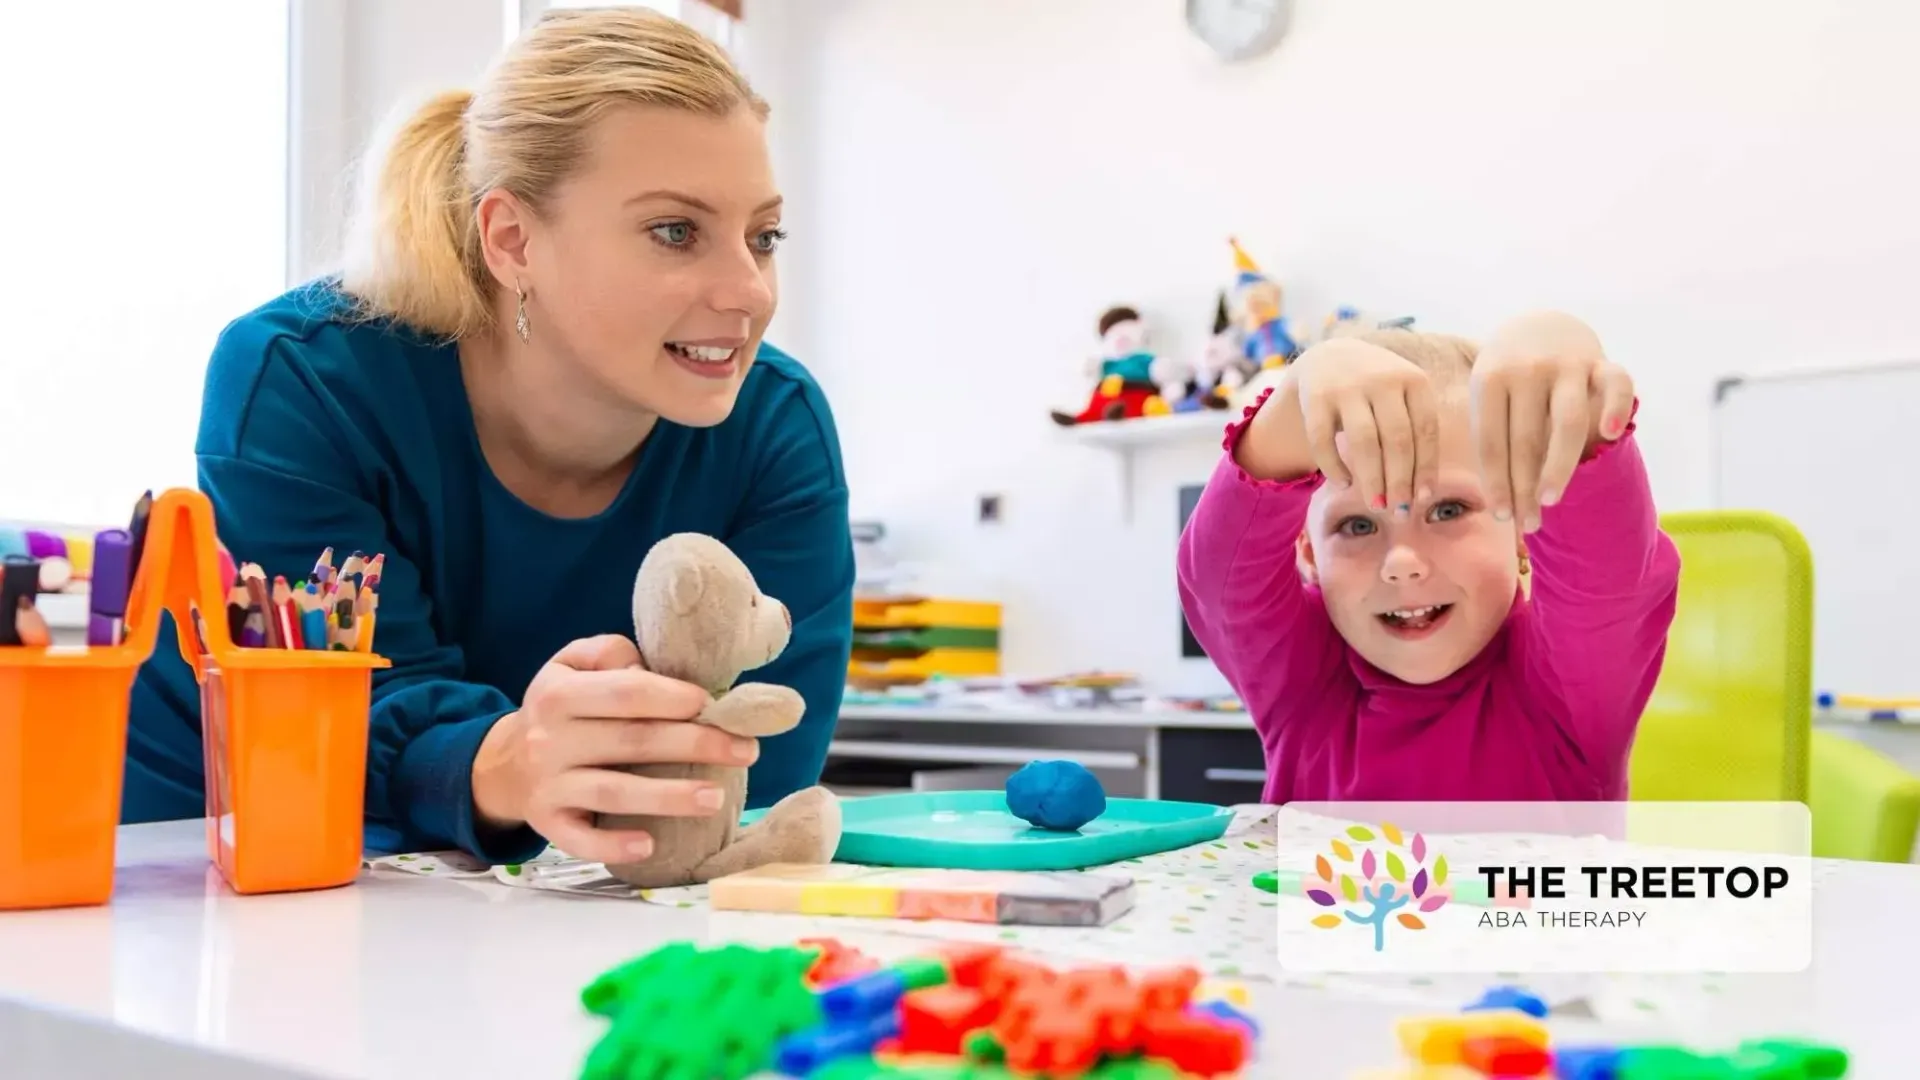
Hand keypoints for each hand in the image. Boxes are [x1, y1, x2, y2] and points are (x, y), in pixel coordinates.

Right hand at [470, 634, 759, 864]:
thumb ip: (611, 654)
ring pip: (613, 792)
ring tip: (716, 798)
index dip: (674, 698)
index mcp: (558, 694)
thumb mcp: (571, 664)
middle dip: (694, 744)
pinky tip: (651, 844)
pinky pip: (580, 839)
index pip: (626, 693)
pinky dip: (614, 844)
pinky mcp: (548, 824)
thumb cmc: (560, 708)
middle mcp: (549, 740)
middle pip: (632, 741)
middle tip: (746, 750)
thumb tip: (653, 671)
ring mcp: (548, 785)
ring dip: (668, 797)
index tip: (715, 704)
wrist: (504, 763)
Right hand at [1290, 338, 1443, 512]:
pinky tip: (1344, 483)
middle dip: (1399, 481)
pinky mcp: (1315, 395)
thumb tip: (1422, 495)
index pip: (1425, 431)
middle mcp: (1382, 378)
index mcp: (1414, 379)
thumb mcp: (1404, 398)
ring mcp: (1347, 385)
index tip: (1422, 500)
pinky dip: (1334, 466)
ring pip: (1364, 441)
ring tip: (1376, 505)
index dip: (1425, 469)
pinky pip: (1324, 440)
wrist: (1329, 358)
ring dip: (1372, 479)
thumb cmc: (1377, 393)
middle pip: (1397, 439)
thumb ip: (1416, 433)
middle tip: (1399, 512)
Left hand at [1469, 313, 1634, 530]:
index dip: (1497, 483)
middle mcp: (1527, 370)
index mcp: (1491, 379)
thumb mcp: (1488, 399)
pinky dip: (1616, 406)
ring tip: (1550, 500)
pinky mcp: (1601, 361)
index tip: (1501, 517)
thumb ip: (1494, 440)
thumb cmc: (1507, 380)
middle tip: (1527, 524)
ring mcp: (1567, 364)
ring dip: (1559, 465)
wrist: (1538, 326)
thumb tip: (1502, 506)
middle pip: (1526, 440)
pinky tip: (1611, 434)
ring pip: (1567, 422)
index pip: (1491, 442)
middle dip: (1526, 487)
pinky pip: (1617, 383)